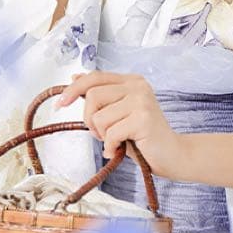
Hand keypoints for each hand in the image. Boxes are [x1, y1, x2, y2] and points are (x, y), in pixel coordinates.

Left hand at [54, 72, 184, 178]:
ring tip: (116, 141)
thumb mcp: (118, 113)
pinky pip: (110, 133)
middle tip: (101, 134)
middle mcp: (138, 86)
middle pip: (92, 96)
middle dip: (89, 120)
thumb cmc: (143, 137)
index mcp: (131, 81)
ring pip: (99, 117)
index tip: (60, 104)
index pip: (94, 77)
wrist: (172, 155)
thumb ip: (101, 95)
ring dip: (102, 135)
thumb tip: (75, 78)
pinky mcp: (143, 118)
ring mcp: (141, 101)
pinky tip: (121, 149)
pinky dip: (111, 146)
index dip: (73, 90)